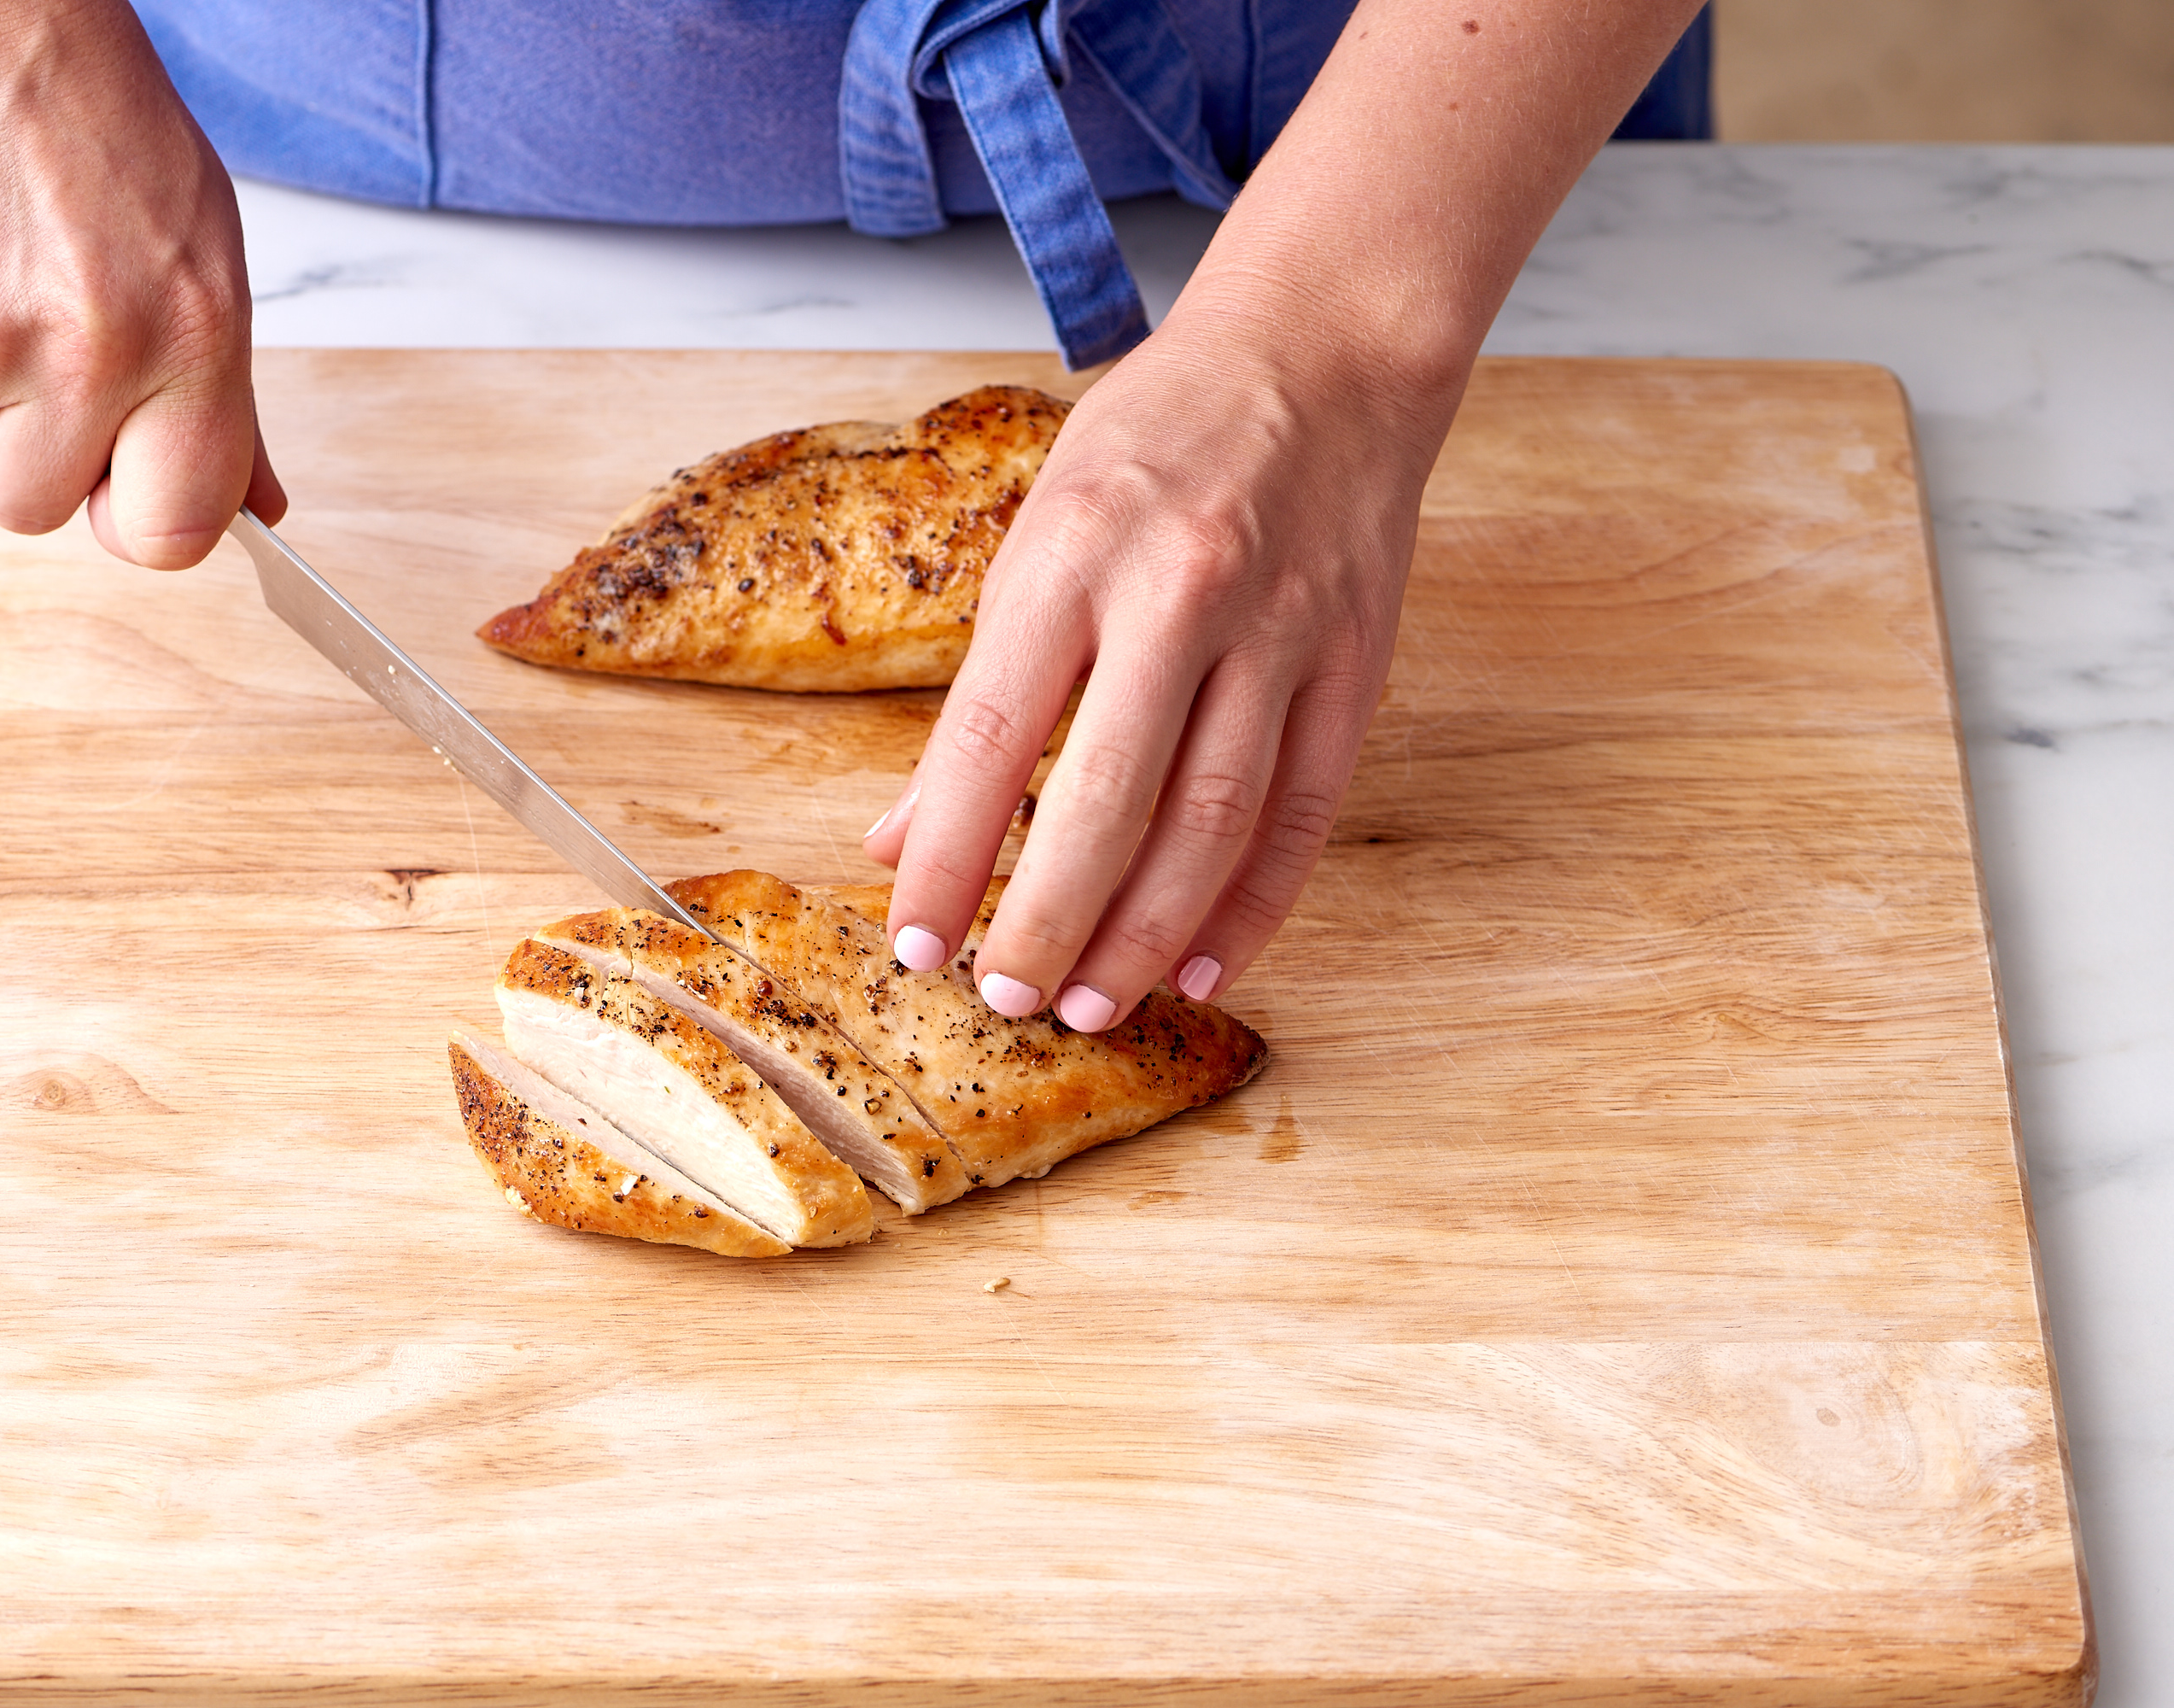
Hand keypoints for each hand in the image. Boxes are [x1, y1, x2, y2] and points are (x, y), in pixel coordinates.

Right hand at [0, 0, 283, 566]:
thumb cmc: (98, 122)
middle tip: (54, 356)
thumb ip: (227, 402)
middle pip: (35, 508)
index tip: (130, 488)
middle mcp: (76, 353)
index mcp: (182, 342)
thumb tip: (255, 507)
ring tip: (0, 274)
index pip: (168, 534)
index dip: (142, 523)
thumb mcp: (207, 258)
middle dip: (42, 454)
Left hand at [863, 288, 1454, 1024]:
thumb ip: (979, 691)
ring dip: (1146, 934)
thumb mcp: (1038, 531)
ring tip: (1092, 1004)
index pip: (988, 740)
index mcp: (1072, 555)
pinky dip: (1255, 903)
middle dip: (1048, 922)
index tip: (915, 943)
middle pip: (1106, 800)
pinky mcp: (1355, 660)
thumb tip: (904, 834)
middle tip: (1005, 1000)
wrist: (1324, 347)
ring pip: (1211, 821)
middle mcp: (1177, 594)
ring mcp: (1279, 630)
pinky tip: (1205, 965)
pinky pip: (1305, 810)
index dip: (950, 859)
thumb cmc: (1158, 439)